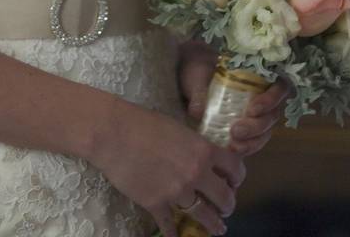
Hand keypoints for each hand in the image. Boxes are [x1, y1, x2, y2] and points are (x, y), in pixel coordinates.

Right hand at [88, 95, 245, 236]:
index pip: (235, 169)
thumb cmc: (142, 123)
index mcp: (203, 151)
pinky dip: (175, 234)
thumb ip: (194, 146)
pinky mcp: (156, 204)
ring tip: (216, 228)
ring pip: (204, 216)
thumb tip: (201, 157)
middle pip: (225, 198)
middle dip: (228, 205)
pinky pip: (170, 225)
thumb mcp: (178, 129)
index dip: (237, 178)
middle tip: (225, 208)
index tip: (233, 183)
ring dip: (213, 224)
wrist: (112, 132)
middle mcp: (196, 173)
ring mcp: (177, 191)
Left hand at [176, 39, 292, 154]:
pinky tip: (232, 150)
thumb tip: (198, 112)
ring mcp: (256, 115)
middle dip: (257, 126)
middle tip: (236, 130)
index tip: (252, 109)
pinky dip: (246, 148)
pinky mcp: (246, 131)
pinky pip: (254, 142)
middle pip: (272, 114)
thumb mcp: (196, 76)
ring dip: (253, 141)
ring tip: (233, 145)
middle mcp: (262, 96)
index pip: (279, 87)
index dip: (271, 99)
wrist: (189, 81)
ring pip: (266, 131)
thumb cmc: (198, 71)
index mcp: (258, 76)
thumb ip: (199, 92)